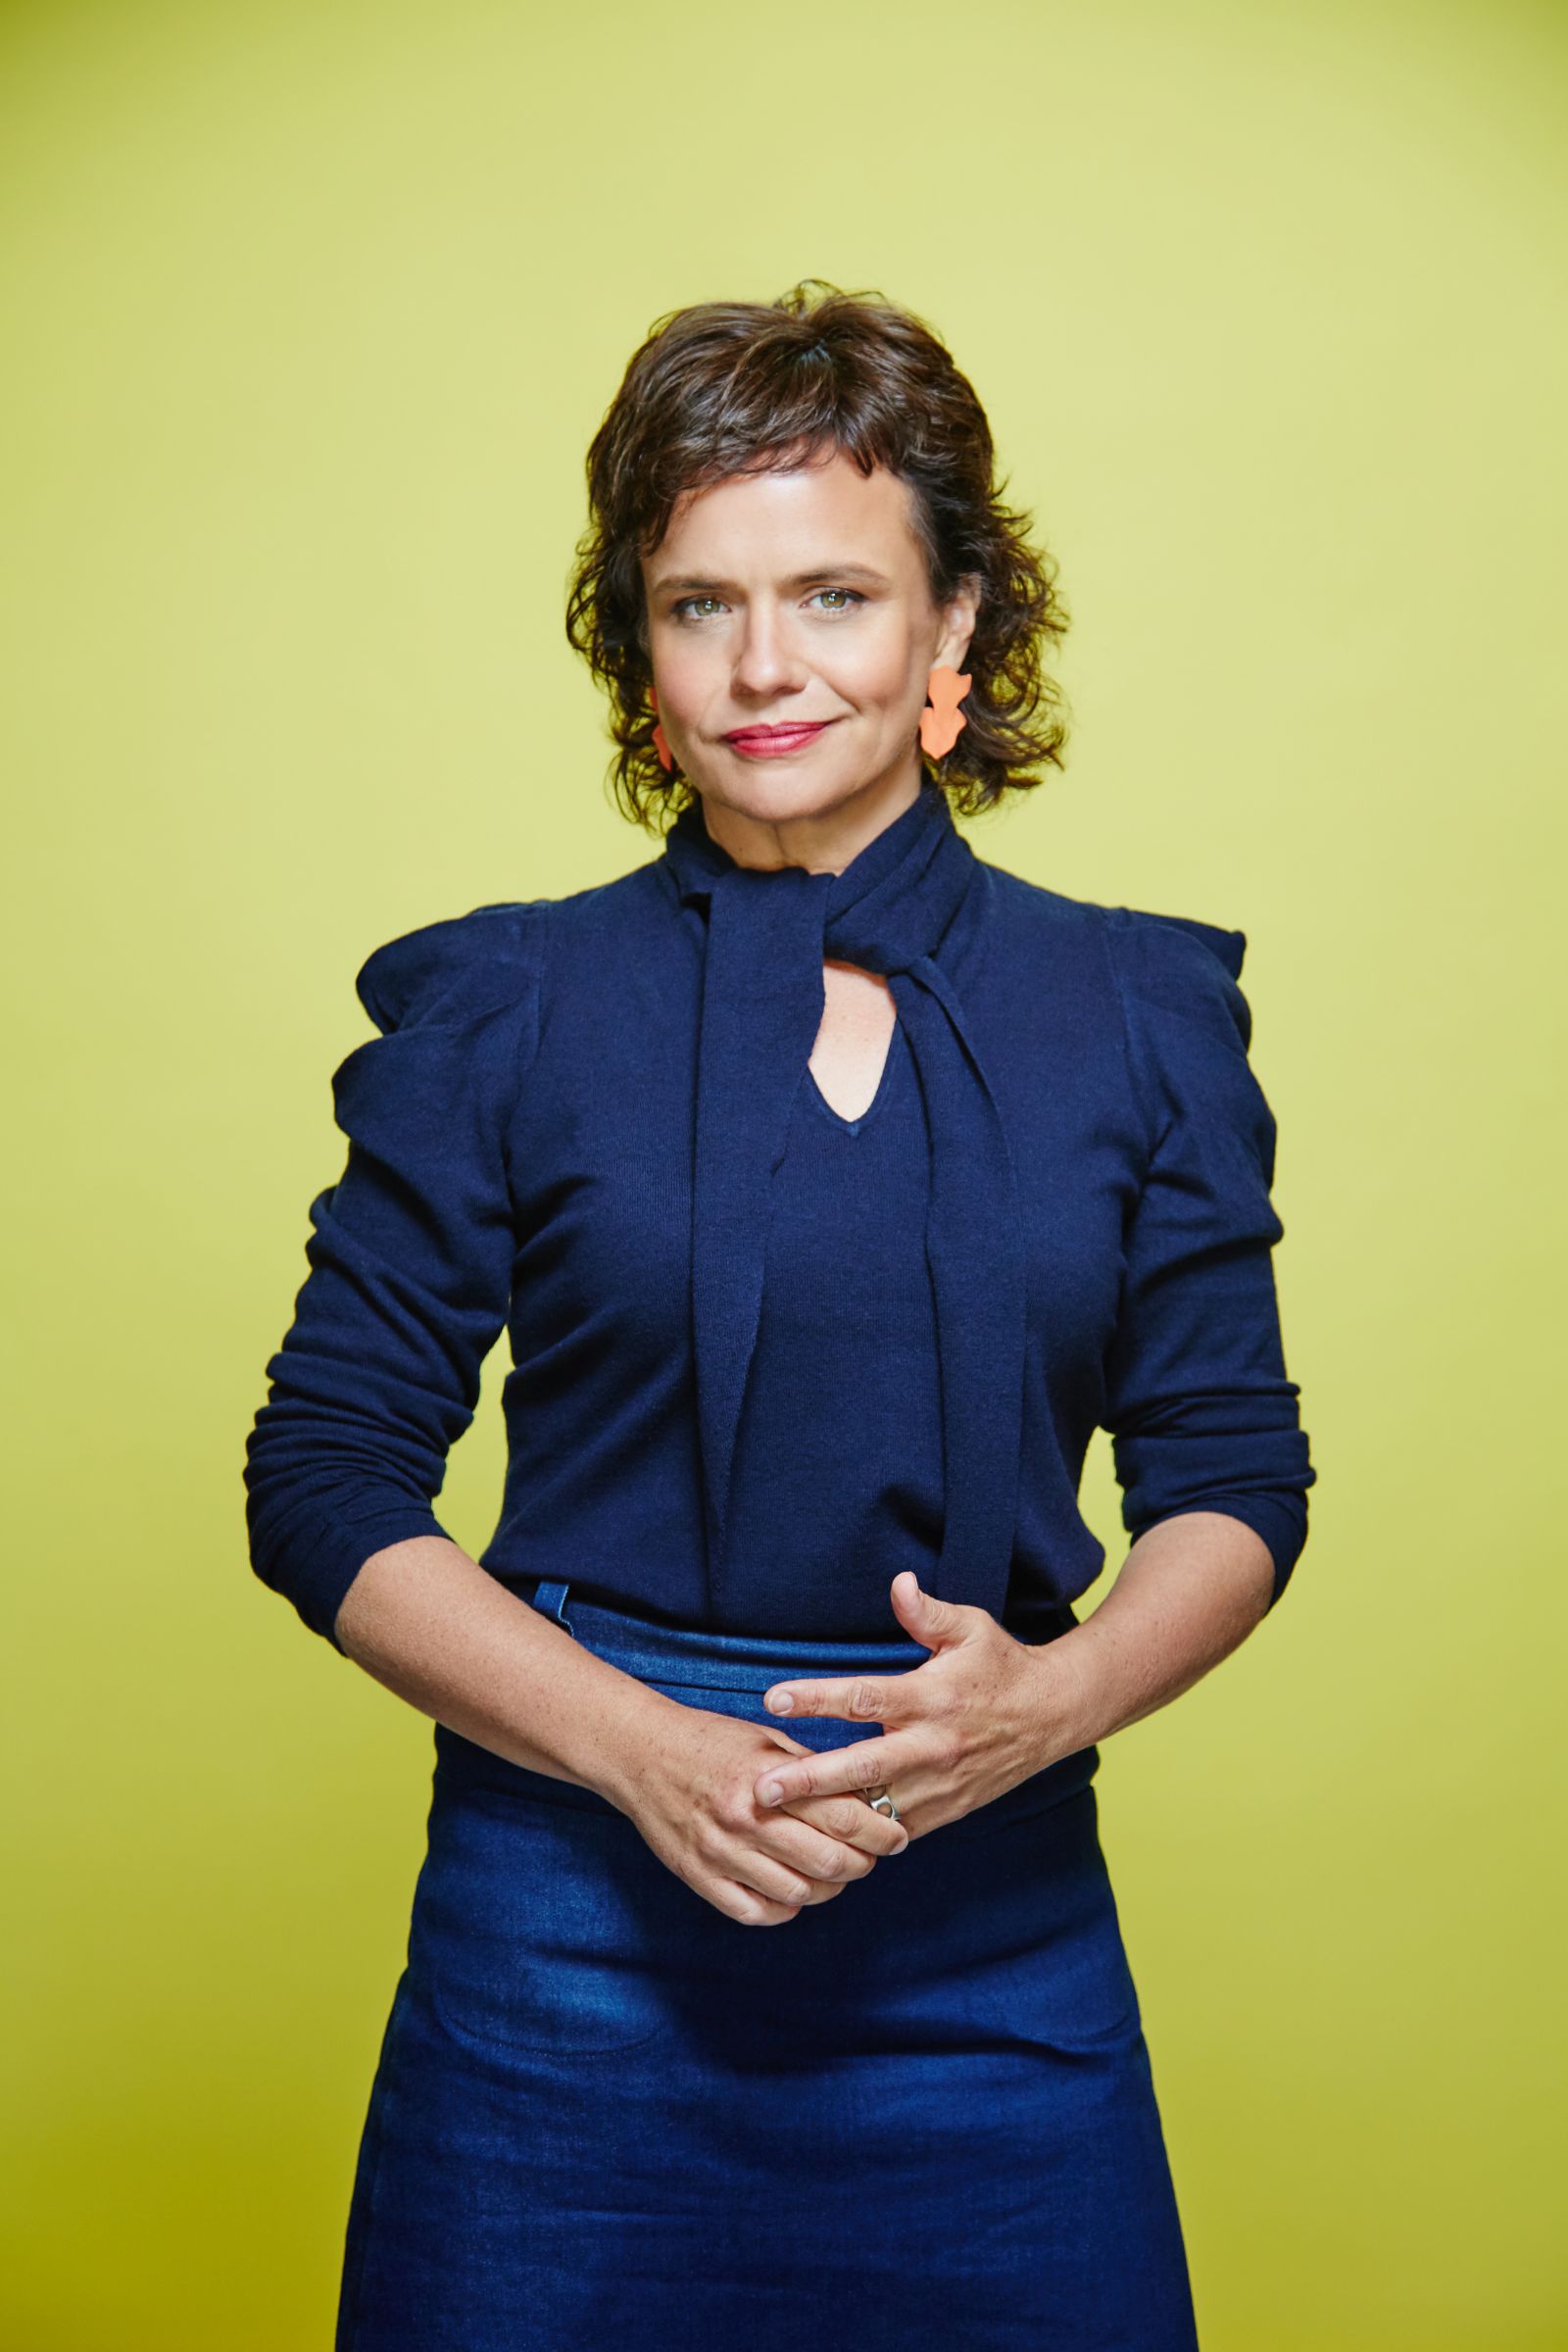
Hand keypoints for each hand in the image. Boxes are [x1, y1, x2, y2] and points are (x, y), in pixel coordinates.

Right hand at [617, 1690, 910, 1926]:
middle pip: (828, 1863)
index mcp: (768, 1780)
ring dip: (828, 1889)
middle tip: (871, 1857)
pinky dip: (786, 1908)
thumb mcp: (766, 1741)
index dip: (881, 1831)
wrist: (641, 1754)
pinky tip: (794, 1890)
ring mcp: (721, 1853)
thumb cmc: (711, 1741)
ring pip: (798, 1894)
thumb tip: (864, 1795)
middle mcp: (746, 1820)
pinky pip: (756, 1913)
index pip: (844, 1816)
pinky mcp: (700, 1878)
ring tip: (834, 1873)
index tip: (897, 1835)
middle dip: (863, 1864)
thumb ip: (811, 1769)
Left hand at [752, 1571, 1072, 1837]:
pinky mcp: (944, 1811)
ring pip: (875, 1808)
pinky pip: (893, 1829)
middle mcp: (933, 1745)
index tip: (772, 1699)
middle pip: (862, 1767)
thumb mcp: (971, 1628)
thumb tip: (898, 1582)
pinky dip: (857, 1835)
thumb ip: (928, 1612)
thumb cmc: (1001, 1665)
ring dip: (826, 1816)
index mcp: (932, 1697)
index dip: (816, 1698)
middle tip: (761, 1789)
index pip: (865, 1698)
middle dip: (810, 1780)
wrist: (1053, 1716)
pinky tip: (816, 1837)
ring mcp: (939, 1784)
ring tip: (774, 1823)